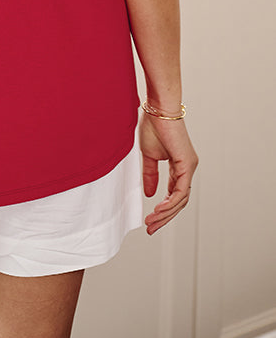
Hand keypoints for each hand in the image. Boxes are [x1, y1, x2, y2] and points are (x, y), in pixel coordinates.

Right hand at [138, 112, 198, 234]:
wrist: (158, 109)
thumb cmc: (153, 126)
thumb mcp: (148, 156)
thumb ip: (150, 175)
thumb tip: (150, 194)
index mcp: (179, 166)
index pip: (174, 194)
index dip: (163, 209)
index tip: (150, 220)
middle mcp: (187, 169)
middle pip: (179, 201)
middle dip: (164, 217)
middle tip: (150, 228)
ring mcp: (189, 167)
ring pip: (181, 200)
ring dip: (166, 213)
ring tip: (151, 222)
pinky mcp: (187, 164)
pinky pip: (180, 191)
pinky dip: (170, 202)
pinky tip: (159, 209)